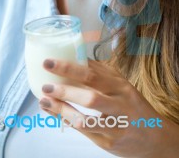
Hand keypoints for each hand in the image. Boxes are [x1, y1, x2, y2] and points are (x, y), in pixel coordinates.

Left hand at [39, 58, 177, 157]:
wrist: (153, 136)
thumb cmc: (131, 104)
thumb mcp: (121, 84)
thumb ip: (100, 71)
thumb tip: (75, 55)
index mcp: (120, 86)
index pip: (92, 74)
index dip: (68, 68)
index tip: (48, 62)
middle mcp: (119, 105)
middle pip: (90, 98)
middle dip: (65, 91)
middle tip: (45, 85)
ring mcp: (114, 127)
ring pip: (85, 121)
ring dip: (62, 111)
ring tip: (44, 102)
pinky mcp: (108, 143)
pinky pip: (83, 132)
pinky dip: (66, 121)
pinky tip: (54, 113)